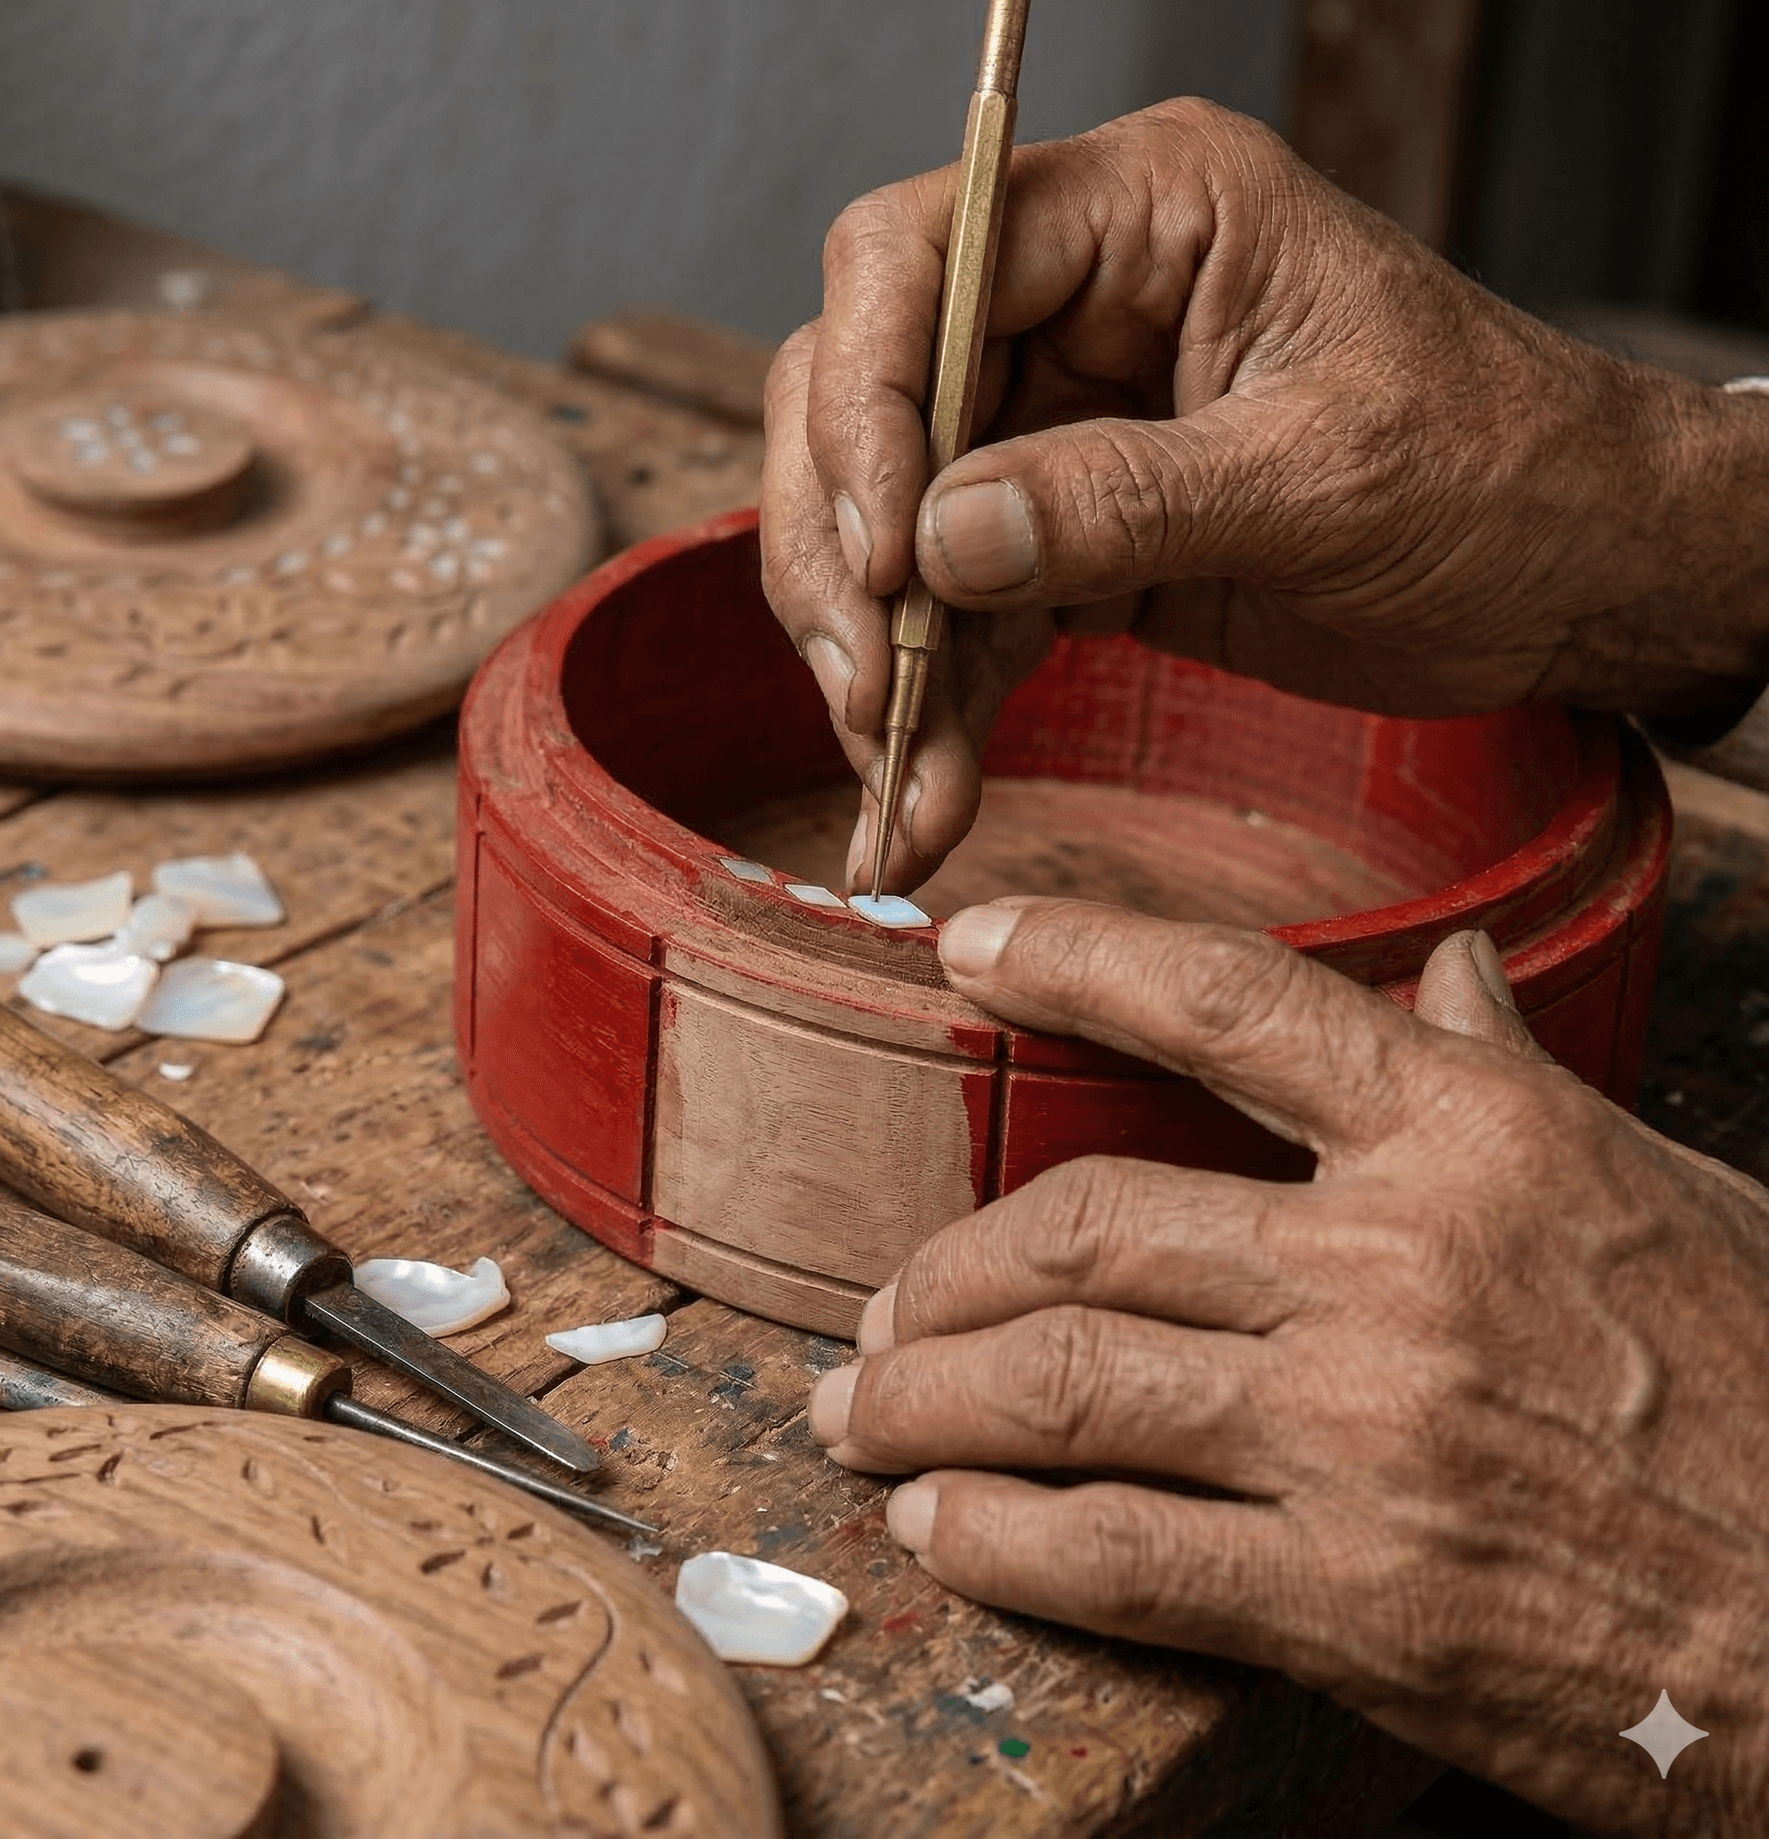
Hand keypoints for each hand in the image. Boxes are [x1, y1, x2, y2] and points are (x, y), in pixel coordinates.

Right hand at [761, 97, 1768, 893]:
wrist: (1575, 577)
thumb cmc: (1503, 475)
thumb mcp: (1325, 479)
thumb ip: (1126, 500)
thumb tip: (937, 543)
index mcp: (1152, 213)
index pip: (918, 257)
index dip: (868, 400)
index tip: (892, 553)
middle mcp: (1079, 302)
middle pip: (863, 396)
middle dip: (846, 555)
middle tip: (871, 694)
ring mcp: (1061, 423)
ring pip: (888, 522)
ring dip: (876, 659)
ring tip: (899, 781)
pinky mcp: (1065, 536)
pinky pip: (956, 614)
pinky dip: (934, 707)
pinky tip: (928, 794)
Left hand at [806, 901, 1768, 1833]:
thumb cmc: (1766, 1387)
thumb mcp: (1654, 1187)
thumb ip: (1508, 1075)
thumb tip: (1446, 970)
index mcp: (1473, 1139)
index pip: (1228, 1003)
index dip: (1076, 955)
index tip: (968, 939)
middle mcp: (1397, 1265)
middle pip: (1088, 1224)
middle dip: (948, 1267)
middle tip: (882, 1305)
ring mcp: (1367, 1432)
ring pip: (1066, 1380)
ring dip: (927, 1396)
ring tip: (862, 1412)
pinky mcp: (1357, 1600)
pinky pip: (1119, 1552)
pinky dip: (999, 1537)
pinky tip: (942, 1526)